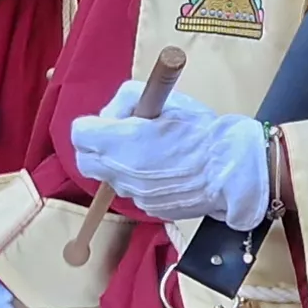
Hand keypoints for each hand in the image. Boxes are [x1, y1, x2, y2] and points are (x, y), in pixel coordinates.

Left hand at [69, 83, 271, 227]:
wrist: (228, 171)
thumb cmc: (199, 132)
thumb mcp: (163, 99)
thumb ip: (127, 99)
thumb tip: (114, 114)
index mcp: (119, 141)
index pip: (79, 134)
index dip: (93, 125)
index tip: (113, 121)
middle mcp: (119, 172)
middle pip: (86, 161)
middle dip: (98, 148)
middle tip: (123, 137)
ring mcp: (133, 194)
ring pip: (112, 178)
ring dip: (122, 165)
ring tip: (153, 153)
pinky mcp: (148, 208)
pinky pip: (134, 192)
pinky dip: (142, 181)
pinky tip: (166, 170)